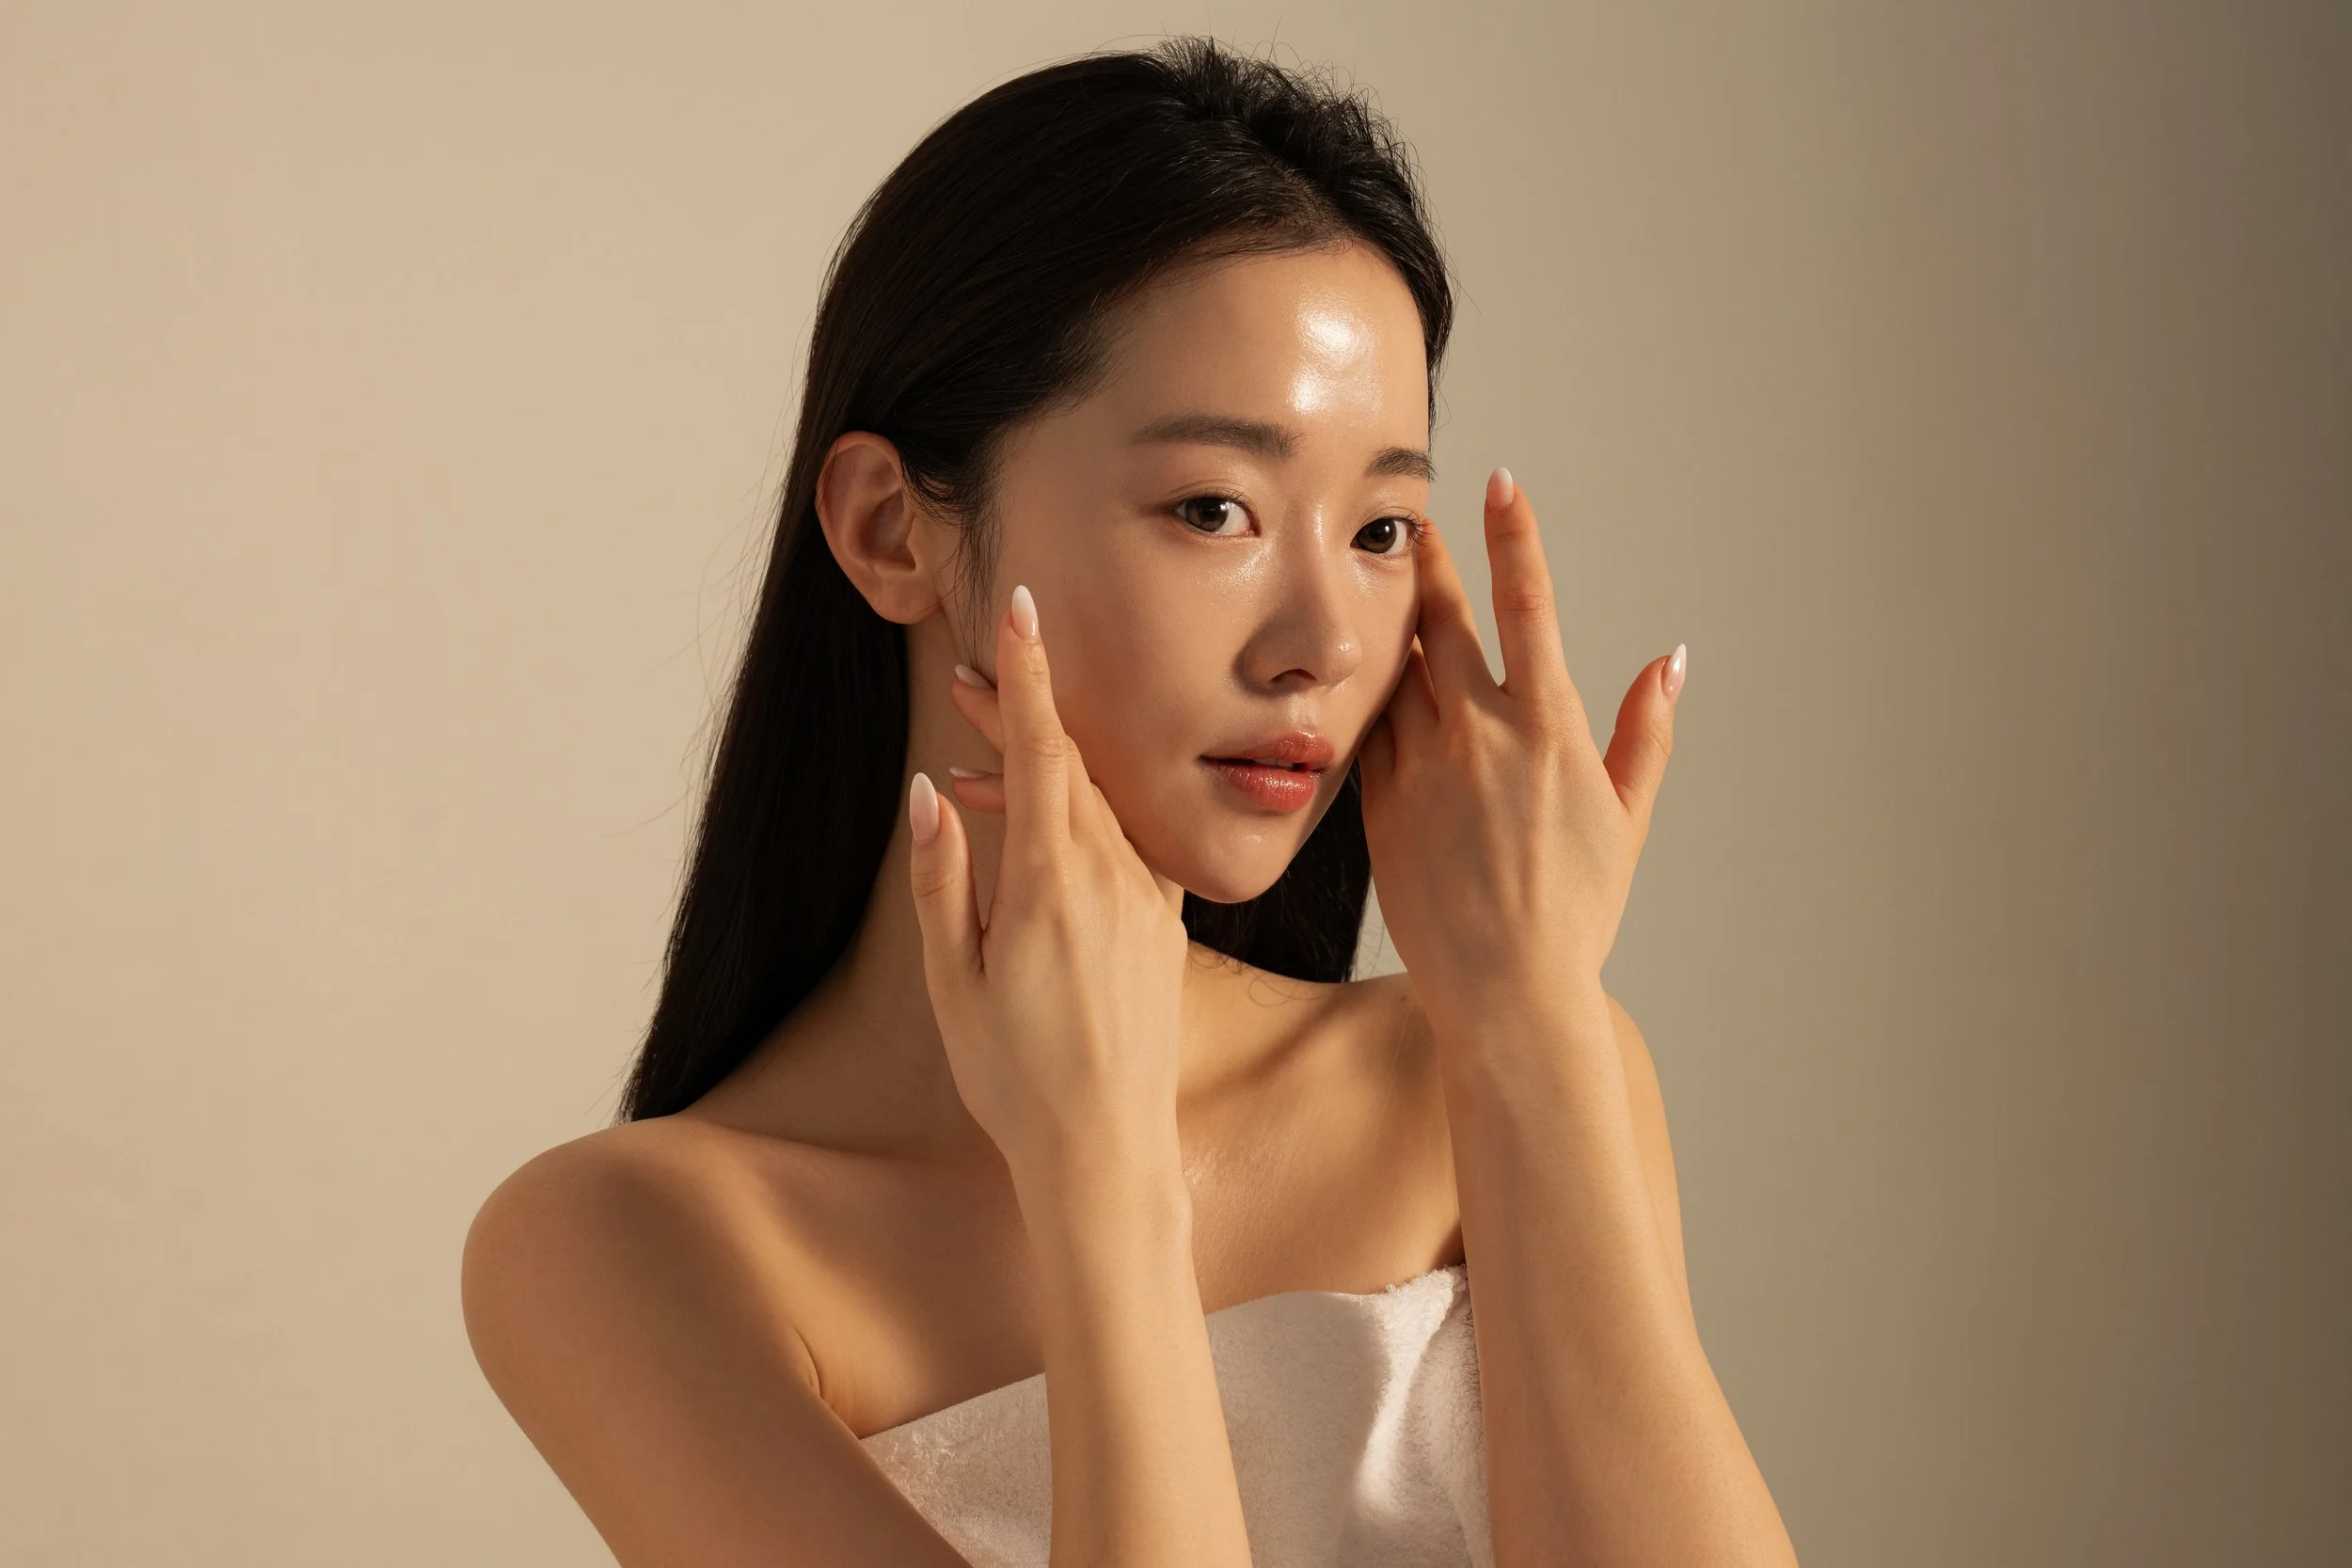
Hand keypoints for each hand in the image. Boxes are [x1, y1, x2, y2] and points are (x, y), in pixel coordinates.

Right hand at [904, 584, 1193, 1189]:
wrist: (1107, 1152)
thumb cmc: (1013, 1077)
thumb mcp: (951, 979)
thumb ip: (940, 877)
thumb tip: (928, 791)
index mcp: (1050, 882)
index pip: (1041, 749)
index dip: (1029, 674)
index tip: (1022, 611)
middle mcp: (1111, 878)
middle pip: (1067, 763)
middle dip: (1018, 712)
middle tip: (964, 681)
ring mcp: (1146, 900)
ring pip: (1096, 804)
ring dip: (1042, 774)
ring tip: (977, 772)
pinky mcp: (1165, 926)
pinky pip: (1124, 847)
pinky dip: (1081, 823)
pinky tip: (1041, 837)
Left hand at [1358, 468, 1685, 1026]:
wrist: (1506, 990)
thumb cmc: (1577, 911)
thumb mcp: (1627, 818)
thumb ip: (1647, 732)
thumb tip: (1670, 661)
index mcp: (1547, 730)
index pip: (1527, 606)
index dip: (1513, 537)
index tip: (1501, 483)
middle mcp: (1479, 737)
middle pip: (1442, 622)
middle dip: (1431, 564)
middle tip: (1417, 525)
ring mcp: (1422, 769)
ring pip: (1398, 673)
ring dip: (1397, 631)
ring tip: (1389, 597)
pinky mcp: (1380, 805)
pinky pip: (1372, 732)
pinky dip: (1376, 703)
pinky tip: (1373, 690)